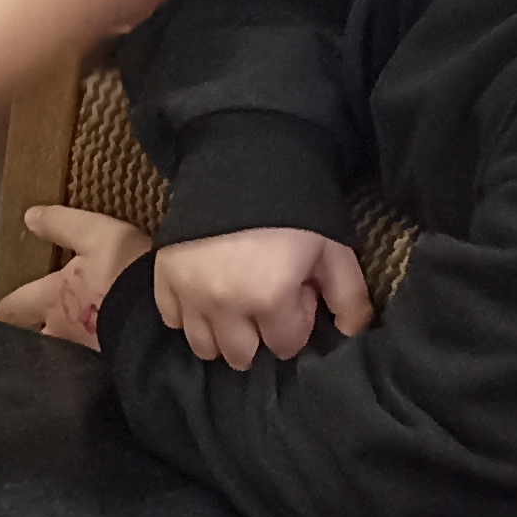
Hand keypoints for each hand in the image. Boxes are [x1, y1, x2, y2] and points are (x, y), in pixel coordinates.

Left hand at [0, 205, 149, 351]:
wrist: (161, 317)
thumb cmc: (125, 271)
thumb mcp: (96, 235)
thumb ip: (63, 225)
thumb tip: (29, 217)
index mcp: (52, 299)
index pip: (15, 307)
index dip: (3, 310)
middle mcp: (62, 331)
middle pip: (35, 340)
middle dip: (28, 339)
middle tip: (24, 338)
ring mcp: (86, 352)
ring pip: (62, 355)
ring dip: (58, 352)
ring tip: (61, 350)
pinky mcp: (111, 364)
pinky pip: (91, 364)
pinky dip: (89, 361)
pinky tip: (98, 355)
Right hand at [153, 225, 369, 370]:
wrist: (244, 161)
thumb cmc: (296, 209)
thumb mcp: (334, 249)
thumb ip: (349, 296)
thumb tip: (351, 332)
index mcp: (269, 299)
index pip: (285, 346)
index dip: (296, 321)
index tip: (296, 293)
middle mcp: (224, 305)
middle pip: (241, 355)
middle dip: (259, 336)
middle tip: (265, 301)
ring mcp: (189, 293)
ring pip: (203, 347)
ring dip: (222, 335)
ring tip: (234, 308)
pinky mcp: (165, 276)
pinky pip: (172, 319)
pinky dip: (189, 314)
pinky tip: (206, 296)